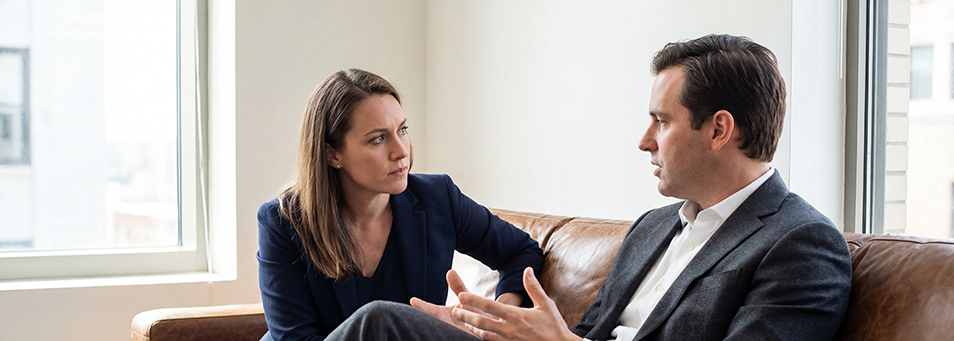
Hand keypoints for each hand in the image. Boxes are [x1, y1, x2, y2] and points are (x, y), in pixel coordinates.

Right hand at [410, 269, 485, 335]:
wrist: (488, 327)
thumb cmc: (475, 312)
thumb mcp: (466, 297)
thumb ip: (458, 287)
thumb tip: (450, 271)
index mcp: (443, 314)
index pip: (430, 310)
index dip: (422, 306)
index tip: (413, 300)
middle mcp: (444, 325)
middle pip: (431, 322)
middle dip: (422, 320)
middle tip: (412, 315)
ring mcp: (450, 333)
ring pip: (440, 330)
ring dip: (435, 328)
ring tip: (423, 326)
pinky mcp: (457, 338)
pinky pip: (451, 337)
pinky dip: (447, 335)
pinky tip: (446, 333)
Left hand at [452, 267, 581, 340]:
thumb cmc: (554, 326)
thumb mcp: (545, 304)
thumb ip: (533, 286)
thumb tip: (527, 269)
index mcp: (516, 316)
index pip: (489, 306)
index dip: (473, 301)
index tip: (461, 296)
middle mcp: (509, 329)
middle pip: (481, 322)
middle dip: (466, 315)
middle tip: (455, 311)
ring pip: (483, 334)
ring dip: (471, 328)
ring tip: (462, 322)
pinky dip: (481, 338)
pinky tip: (476, 334)